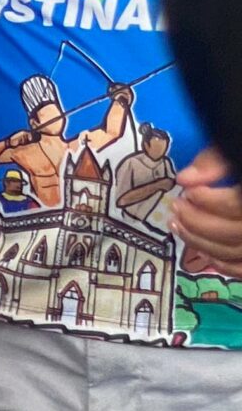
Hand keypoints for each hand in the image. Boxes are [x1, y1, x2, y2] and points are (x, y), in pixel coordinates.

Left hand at [175, 147, 241, 273]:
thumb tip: (185, 178)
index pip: (237, 205)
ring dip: (200, 242)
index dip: (208, 200)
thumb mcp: (240, 146)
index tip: (187, 190)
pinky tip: (202, 250)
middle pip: (234, 233)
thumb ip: (217, 160)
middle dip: (198, 222)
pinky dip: (223, 264)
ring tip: (176, 224)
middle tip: (175, 206)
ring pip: (236, 253)